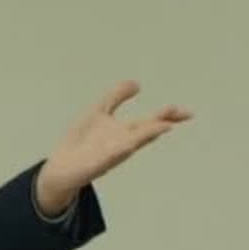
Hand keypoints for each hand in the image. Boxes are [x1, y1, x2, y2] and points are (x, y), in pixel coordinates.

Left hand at [36, 80, 192, 212]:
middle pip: (147, 130)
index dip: (168, 115)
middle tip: (184, 114)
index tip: (187, 112)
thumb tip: (137, 83)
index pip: (151, 121)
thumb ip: (116, 96)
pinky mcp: (98, 162)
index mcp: (125, 131)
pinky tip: (130, 144)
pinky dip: (121, 149)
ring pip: (133, 142)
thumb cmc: (82, 140)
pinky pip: (112, 155)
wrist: (61, 166)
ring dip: (148, 134)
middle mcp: (123, 142)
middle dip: (163, 121)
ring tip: (166, 126)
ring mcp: (112, 153)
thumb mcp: (99, 111)